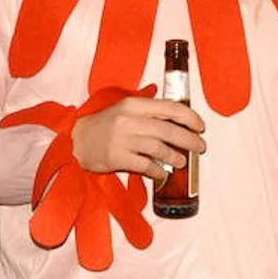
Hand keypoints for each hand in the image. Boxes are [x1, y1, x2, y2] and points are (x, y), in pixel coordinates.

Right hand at [72, 95, 204, 177]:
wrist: (77, 140)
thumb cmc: (105, 124)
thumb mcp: (125, 108)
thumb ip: (150, 107)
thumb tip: (177, 109)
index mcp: (134, 104)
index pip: (170, 108)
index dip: (190, 117)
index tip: (200, 127)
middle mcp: (129, 120)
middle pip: (168, 130)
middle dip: (189, 140)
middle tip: (199, 147)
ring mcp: (122, 139)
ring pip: (158, 148)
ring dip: (174, 156)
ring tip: (181, 161)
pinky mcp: (116, 157)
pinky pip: (144, 165)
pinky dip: (157, 170)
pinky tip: (162, 173)